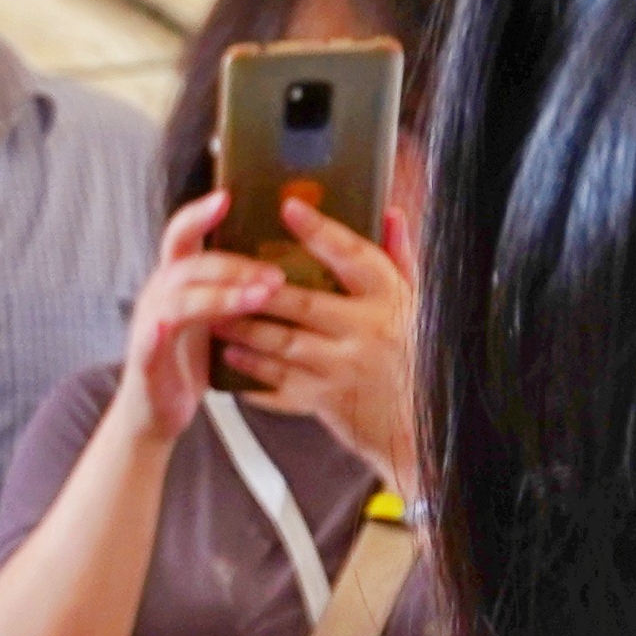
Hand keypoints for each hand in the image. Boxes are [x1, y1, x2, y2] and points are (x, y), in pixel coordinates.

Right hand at [106, 197, 285, 445]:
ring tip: (260, 298)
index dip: (201, 212)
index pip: (184, 233)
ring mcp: (149, 322)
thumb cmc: (190, 362)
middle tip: (276, 275)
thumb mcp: (215, 317)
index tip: (227, 195)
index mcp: (178, 279)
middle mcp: (159, 293)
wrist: (155, 414)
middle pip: (190, 262)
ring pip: (180, 296)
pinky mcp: (145, 356)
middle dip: (234, 265)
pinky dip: (169, 328)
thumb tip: (285, 263)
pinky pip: (155, 336)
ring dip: (221, 295)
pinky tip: (189, 326)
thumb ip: (235, 288)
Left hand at [212, 197, 424, 495]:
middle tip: (223, 272)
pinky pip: (279, 382)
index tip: (288, 207)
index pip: (352, 256)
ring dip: (246, 328)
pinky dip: (252, 370)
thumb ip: (399, 258)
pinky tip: (229, 357)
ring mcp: (344, 369)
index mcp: (389, 298)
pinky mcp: (325, 401)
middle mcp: (368, 331)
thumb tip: (390, 211)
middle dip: (258, 289)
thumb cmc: (413, 355)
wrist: (420, 427)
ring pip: (283, 343)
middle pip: (303, 302)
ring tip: (216, 315)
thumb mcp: (415, 304)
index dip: (320, 230)